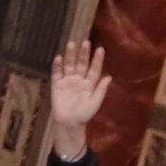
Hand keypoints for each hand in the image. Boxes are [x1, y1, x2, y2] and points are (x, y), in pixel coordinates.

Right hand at [49, 40, 111, 157]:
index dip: (97, 60)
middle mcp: (79, 80)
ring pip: (69, 65)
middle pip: (81, 64)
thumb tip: (109, 77)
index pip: (94, 69)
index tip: (100, 49)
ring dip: (70, 55)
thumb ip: (101, 90)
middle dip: (83, 54)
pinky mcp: (57, 84)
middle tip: (86, 42)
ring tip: (72, 44)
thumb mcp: (95, 103)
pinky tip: (59, 58)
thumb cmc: (83, 115)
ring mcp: (67, 81)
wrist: (68, 123)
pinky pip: (57, 73)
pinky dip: (57, 65)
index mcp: (89, 84)